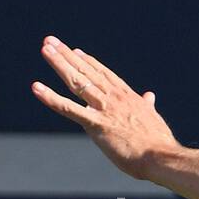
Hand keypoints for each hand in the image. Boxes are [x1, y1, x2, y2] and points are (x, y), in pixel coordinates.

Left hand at [31, 35, 180, 179]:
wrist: (162, 157)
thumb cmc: (159, 143)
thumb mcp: (154, 119)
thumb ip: (148, 106)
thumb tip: (150, 95)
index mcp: (129, 97)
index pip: (105, 74)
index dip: (89, 62)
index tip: (76, 51)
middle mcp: (115, 98)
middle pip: (87, 71)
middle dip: (68, 55)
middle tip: (51, 41)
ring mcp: (104, 109)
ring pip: (77, 82)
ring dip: (59, 64)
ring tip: (46, 50)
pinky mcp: (96, 124)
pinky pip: (69, 108)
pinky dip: (51, 97)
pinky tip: (36, 87)